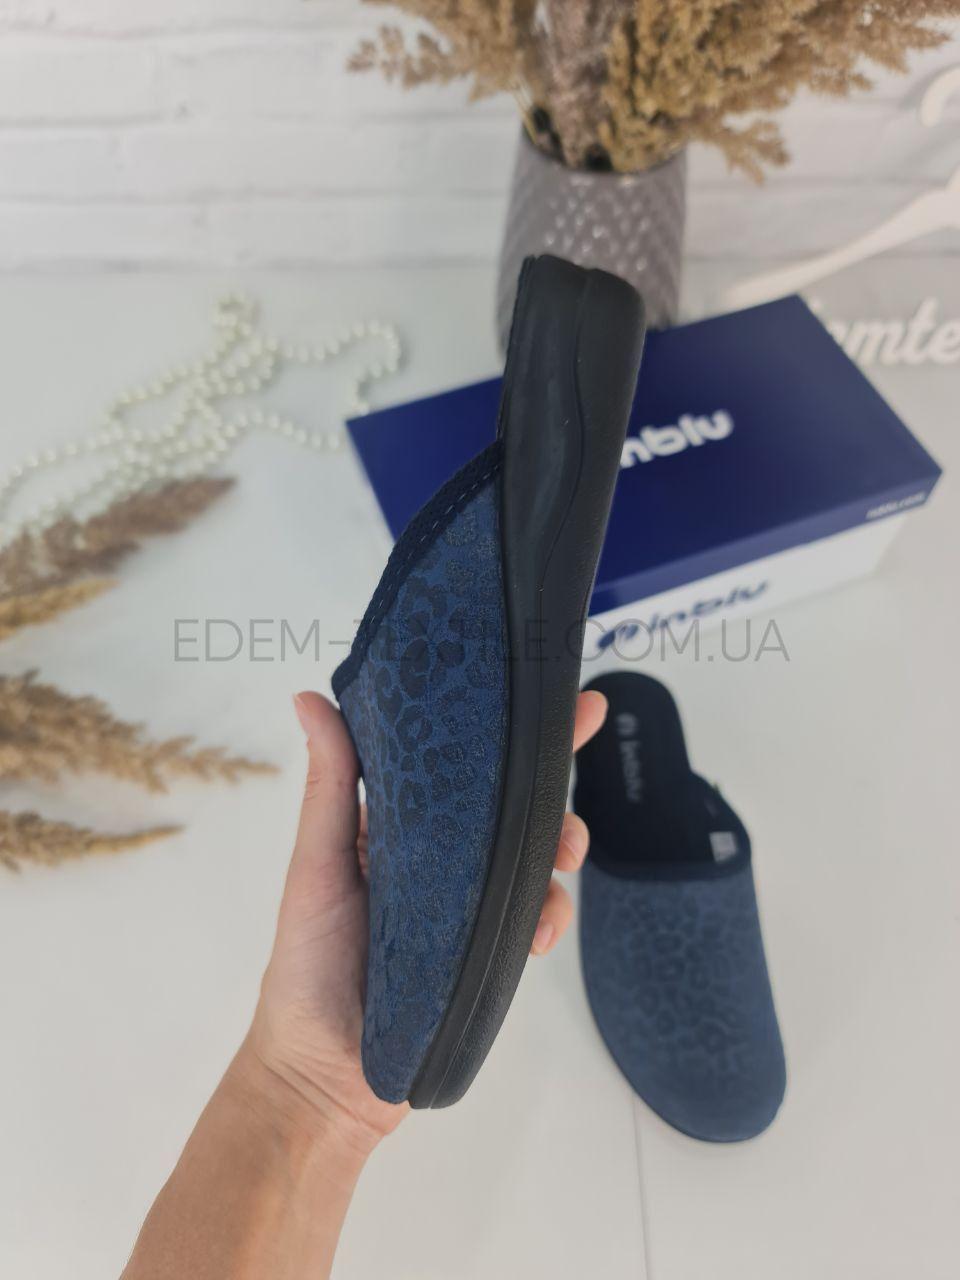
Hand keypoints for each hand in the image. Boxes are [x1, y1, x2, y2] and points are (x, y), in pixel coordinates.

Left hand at [243, 689, 607, 1152]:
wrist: (324, 1077)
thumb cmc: (306, 964)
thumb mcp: (316, 865)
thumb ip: (328, 785)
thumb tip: (310, 697)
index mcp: (397, 827)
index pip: (458, 764)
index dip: (506, 729)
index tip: (556, 695)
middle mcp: (440, 860)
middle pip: (509, 807)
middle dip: (550, 781)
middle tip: (575, 761)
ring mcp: (469, 907)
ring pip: (532, 859)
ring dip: (558, 846)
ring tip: (564, 851)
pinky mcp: (489, 953)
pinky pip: (534, 921)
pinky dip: (548, 918)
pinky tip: (540, 930)